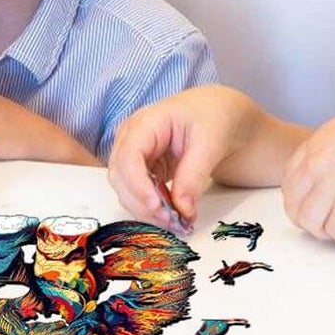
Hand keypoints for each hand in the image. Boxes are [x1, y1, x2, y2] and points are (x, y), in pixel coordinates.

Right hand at [108, 85, 257, 230]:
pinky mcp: (140, 170)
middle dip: (143, 204)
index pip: (128, 155)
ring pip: (125, 189)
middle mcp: (131, 137)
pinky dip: (152, 208)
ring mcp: (132, 154)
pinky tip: (173, 213)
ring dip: (147, 210)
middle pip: (120, 177)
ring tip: (178, 220)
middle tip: (174, 221)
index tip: (158, 207)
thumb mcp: (209, 143)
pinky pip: (136, 193)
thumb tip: (182, 209)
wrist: (214, 113)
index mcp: (146, 122)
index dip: (137, 185)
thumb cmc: (210, 117)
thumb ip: (194, 175)